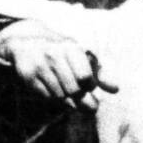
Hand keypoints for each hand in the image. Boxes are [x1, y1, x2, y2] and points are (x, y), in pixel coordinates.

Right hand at [0, 21, 118, 111]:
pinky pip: (47, 98)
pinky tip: (53, 88)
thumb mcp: (81, 57)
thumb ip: (99, 73)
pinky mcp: (27, 76)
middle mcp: (54, 54)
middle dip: (81, 100)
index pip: (85, 78)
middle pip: (74, 91)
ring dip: (68, 100)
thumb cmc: (62, 52)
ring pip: (61, 98)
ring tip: (66, 90)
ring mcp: (39, 65)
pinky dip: (54, 98)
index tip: (87, 84)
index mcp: (71, 48)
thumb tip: (115, 89)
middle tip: (82, 100)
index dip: (89, 86)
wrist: (26, 42)